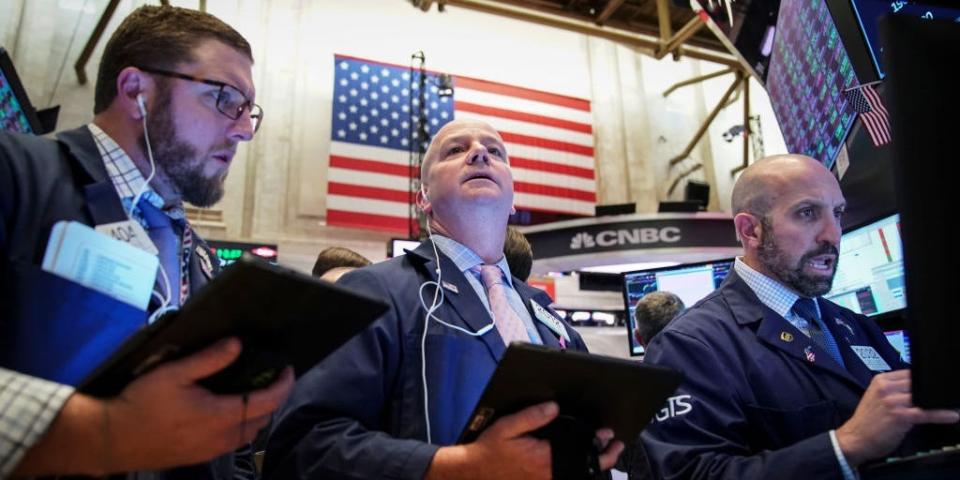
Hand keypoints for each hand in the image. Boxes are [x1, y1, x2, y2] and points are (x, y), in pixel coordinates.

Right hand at [15, 338, 294, 476]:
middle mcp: (221, 437)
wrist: (111, 439)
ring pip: (248, 434)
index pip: (268, 402)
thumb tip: (237, 344)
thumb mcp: (174, 373)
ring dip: (257, 414)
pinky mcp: (199, 456)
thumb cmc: (141, 404)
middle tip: (270, 377)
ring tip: (251, 391)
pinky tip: (228, 410)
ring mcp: (211, 450)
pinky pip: (232, 442)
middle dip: (273, 398)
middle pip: (262, 420)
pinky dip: (240, 425)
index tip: (288, 368)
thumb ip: (209, 359)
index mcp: (220, 416)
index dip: (283, 385)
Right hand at [426, 401, 624, 479]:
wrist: (475, 471)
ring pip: (577, 475)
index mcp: (543, 456)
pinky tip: (585, 464)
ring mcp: (546, 479)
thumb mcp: (508, 427)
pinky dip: (579, 472)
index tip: (607, 433)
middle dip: (604, 456)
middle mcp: (548, 471)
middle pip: (584, 467)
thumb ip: (532, 416)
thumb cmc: (491, 448)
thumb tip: (554, 407)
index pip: (578, 451)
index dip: (597, 443)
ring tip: (607, 454)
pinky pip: (565, 477)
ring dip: (593, 465)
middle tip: (616, 446)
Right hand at [836, 370, 958, 466]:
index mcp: (880, 381)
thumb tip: (916, 389)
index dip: (924, 379)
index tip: (935, 383)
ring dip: (940, 402)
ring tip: (952, 404)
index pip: (910, 373)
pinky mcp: (900, 416)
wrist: (855, 438)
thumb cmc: (867, 421)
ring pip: (924, 397)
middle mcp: (886, 388)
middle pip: (918, 383)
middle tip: (947, 394)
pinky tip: (952, 415)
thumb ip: (893, 390)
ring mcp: (893, 401)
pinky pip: (926, 413)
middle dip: (932, 390)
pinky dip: (941, 415)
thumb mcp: (876, 398)